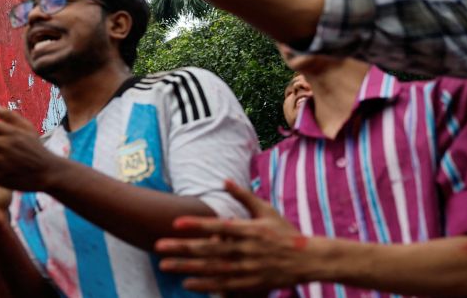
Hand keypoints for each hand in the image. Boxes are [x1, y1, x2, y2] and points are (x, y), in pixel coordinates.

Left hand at [154, 179, 327, 292]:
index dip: (196, 225)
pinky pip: (223, 285)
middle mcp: (245, 250)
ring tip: (165, 266)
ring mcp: (247, 269)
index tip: (176, 223)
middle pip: (208, 250)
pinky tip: (187, 283)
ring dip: (187, 268)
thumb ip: (243, 196)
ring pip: (211, 269)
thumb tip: (224, 180)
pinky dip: (204, 284)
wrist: (307, 259)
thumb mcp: (266, 210)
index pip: (218, 227)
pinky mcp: (249, 284)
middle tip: (159, 247)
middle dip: (182, 248)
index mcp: (249, 230)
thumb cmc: (284, 232)